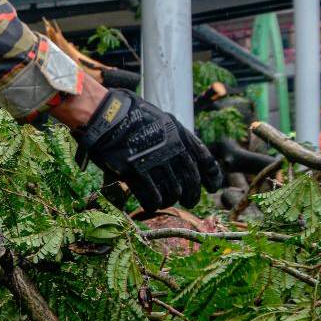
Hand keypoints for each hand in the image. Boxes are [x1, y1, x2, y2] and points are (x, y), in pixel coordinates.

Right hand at [75, 89, 222, 210]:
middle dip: (191, 196)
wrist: (107, 115)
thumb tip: (186, 156)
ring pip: (172, 193)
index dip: (212, 178)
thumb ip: (177, 138)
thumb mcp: (164, 120)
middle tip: (188, 202)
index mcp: (182, 137)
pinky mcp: (137, 174)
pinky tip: (151, 205)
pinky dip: (153, 204)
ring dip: (170, 200)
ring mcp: (155, 163)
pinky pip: (152, 198)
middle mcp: (173, 152)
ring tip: (165, 202)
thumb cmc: (131, 116)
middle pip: (190, 183)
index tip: (213, 187)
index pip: (206, 162)